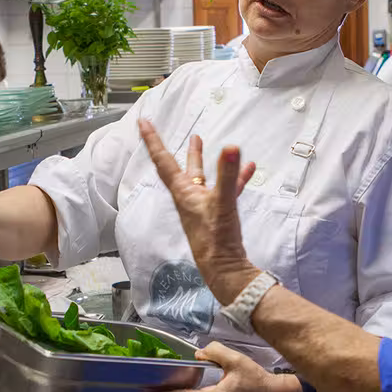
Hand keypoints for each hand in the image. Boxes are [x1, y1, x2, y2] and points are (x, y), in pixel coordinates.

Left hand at [137, 120, 258, 304]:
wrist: (224, 269)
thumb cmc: (216, 238)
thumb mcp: (224, 202)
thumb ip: (229, 175)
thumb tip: (231, 147)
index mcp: (183, 192)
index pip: (164, 160)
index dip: (153, 140)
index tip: (143, 122)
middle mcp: (189, 197)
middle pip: (180, 167)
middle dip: (177, 149)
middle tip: (169, 131)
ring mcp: (202, 206)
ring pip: (202, 177)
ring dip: (203, 161)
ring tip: (205, 142)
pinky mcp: (217, 214)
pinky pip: (226, 190)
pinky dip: (235, 179)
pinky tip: (249, 170)